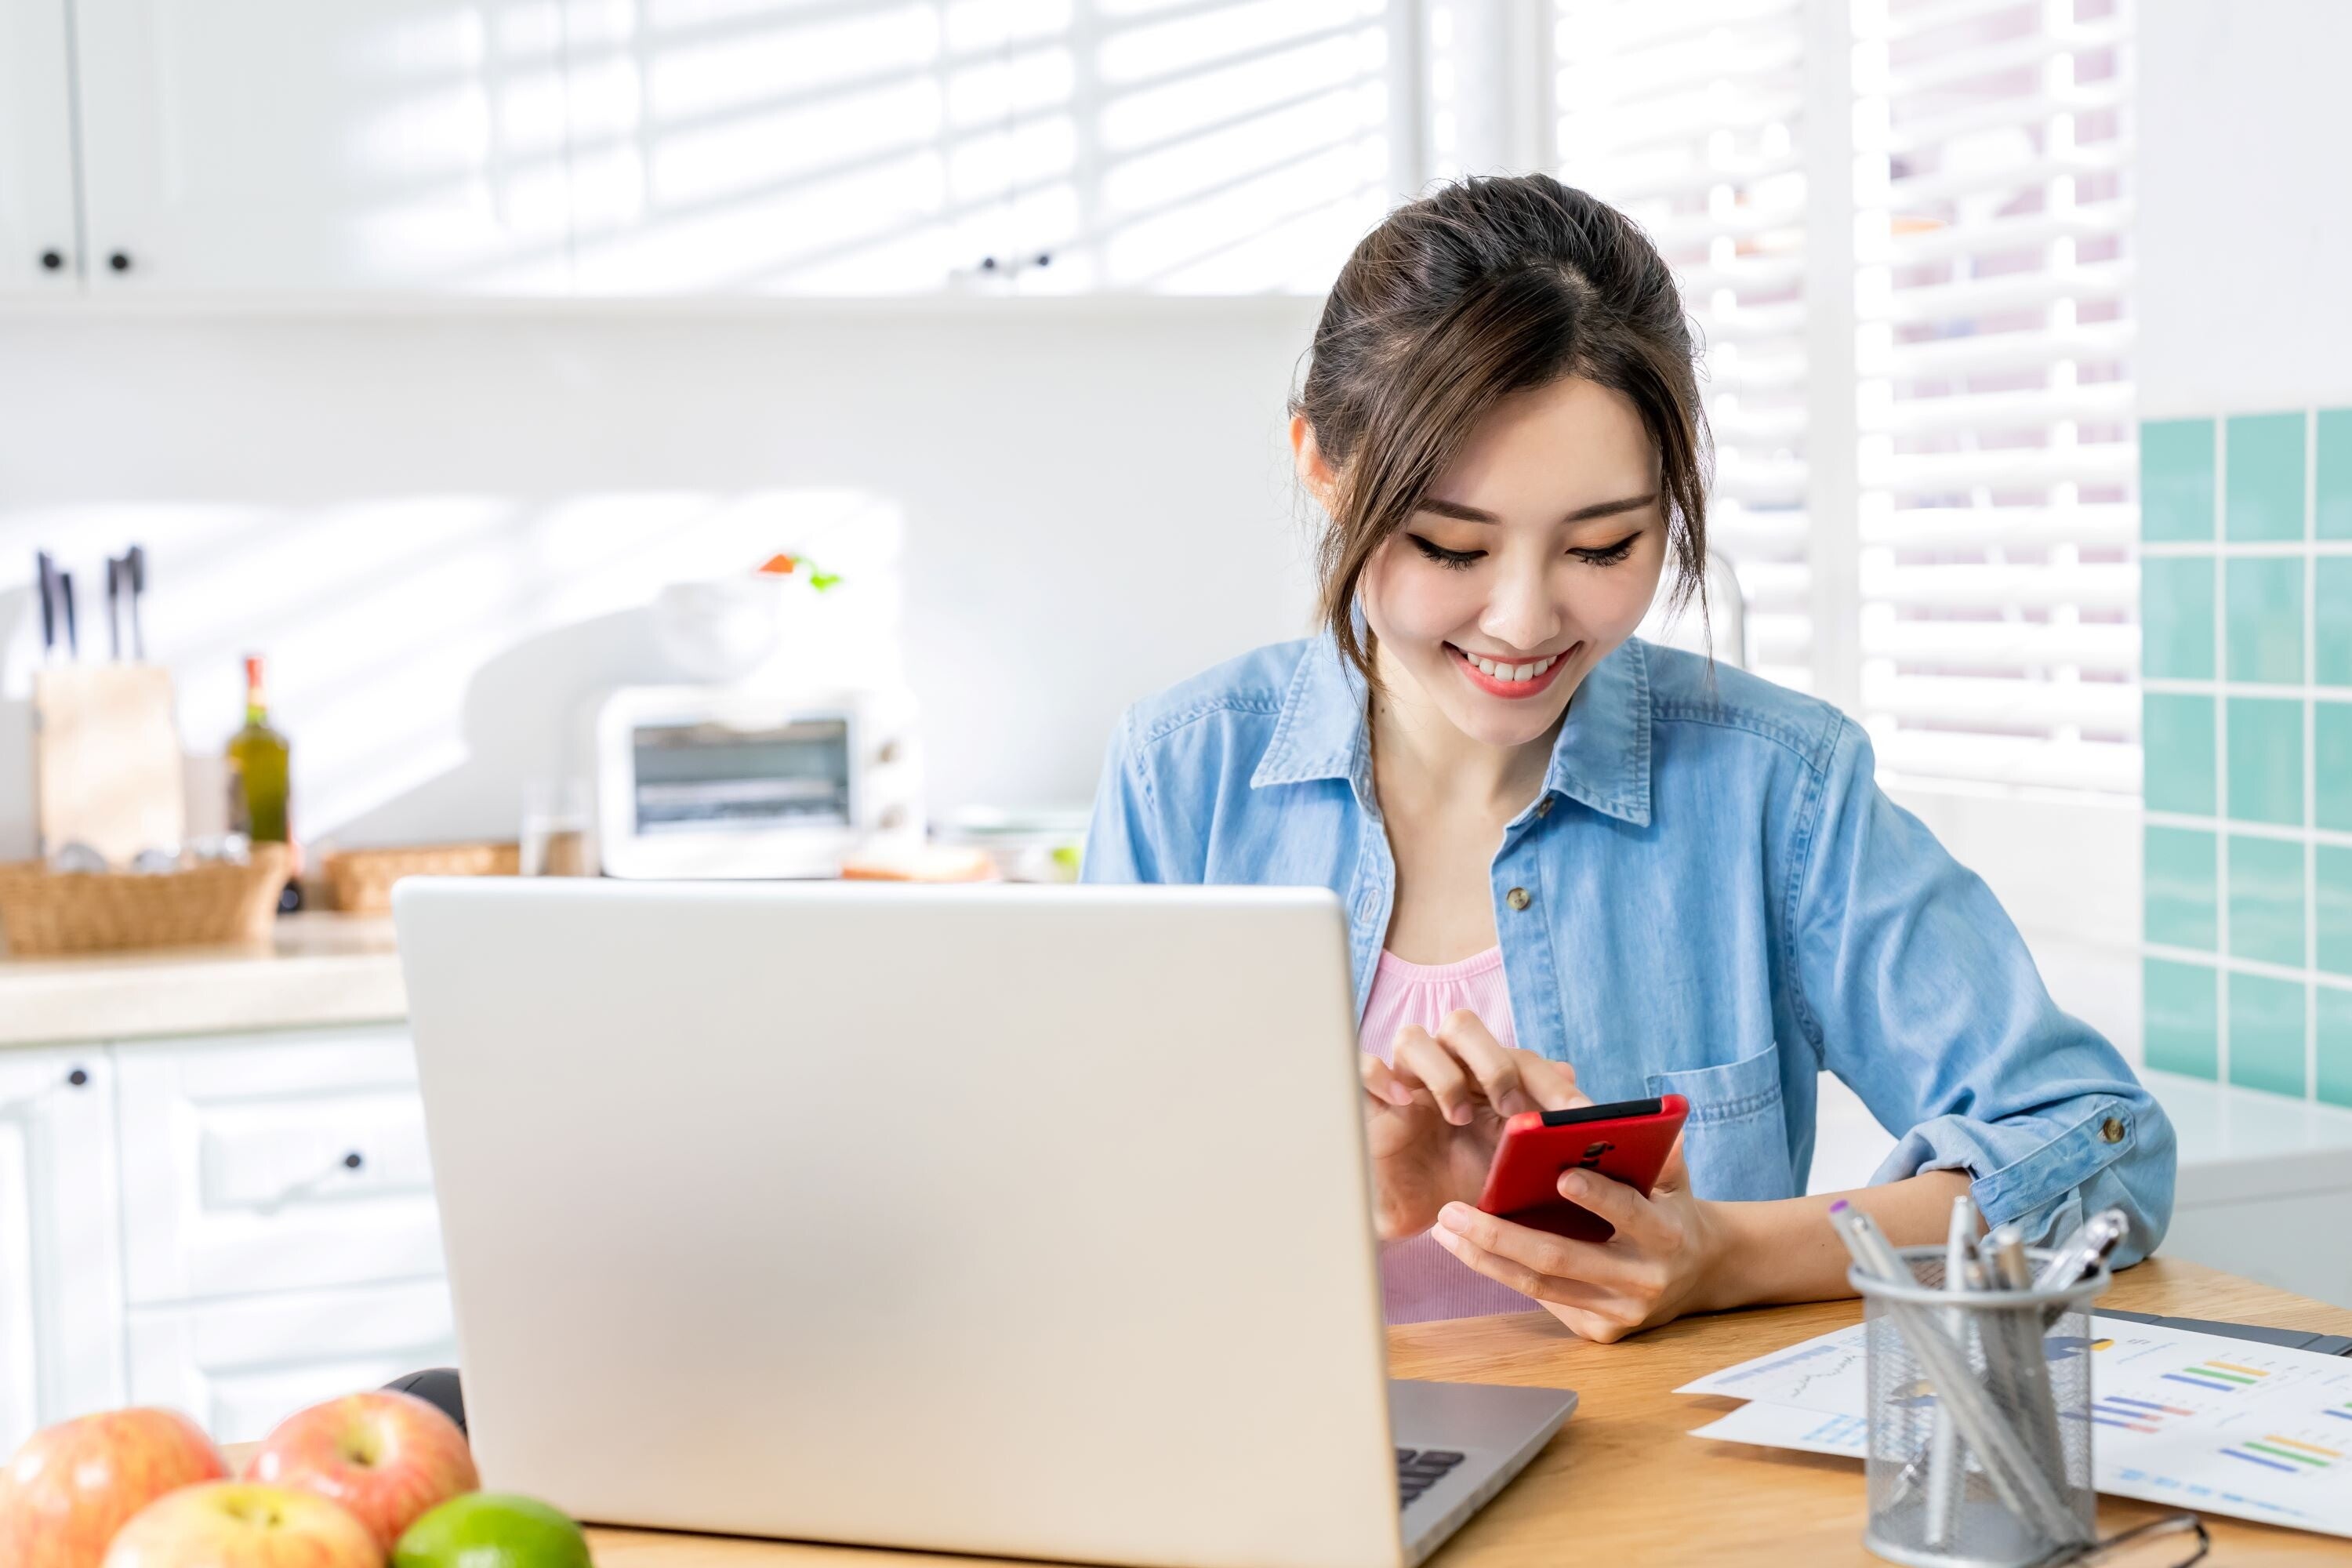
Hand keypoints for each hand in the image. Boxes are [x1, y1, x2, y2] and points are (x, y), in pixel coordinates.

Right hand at [1360, 1010, 1586, 1240]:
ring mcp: (1405, 1082)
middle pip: (1462, 1025)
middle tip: (1510, 1108)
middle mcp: (1446, 1068)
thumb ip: (1546, 1137)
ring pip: (1413, 1037)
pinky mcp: (1369, 1103)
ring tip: (1457, 1116)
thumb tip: (1579, 1097)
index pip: (1519, 1056)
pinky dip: (1379, 1075)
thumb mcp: (1517, 1167)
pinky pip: (1363, 1067)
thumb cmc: (1472, 1186)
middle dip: (1492, 1062)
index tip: (1577, 1114)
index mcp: (1486, 1078)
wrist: (1422, 1219)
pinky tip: (1402, 1102)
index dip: (1549, 1082)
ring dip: (1441, 1073)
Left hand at [1428, 1137, 1728, 1341]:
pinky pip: (1544, 1301)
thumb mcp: (1673, 1176)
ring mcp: (1621, 1313)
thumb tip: (1618, 1115)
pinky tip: (1470, 1249)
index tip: (1559, 1175)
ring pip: (1540, 1286)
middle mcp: (1643, 1280)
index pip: (1629, 1213)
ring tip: (1445, 1229)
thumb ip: (1652, 1148)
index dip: (1597, 1196)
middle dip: (1500, 1234)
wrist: (1702, 1273)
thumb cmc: (1671, 1207)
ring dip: (1485, 1258)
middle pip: (1561, 1258)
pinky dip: (1504, 1274)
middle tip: (1453, 1211)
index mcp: (1667, 1234)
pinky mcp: (1601, 1333)